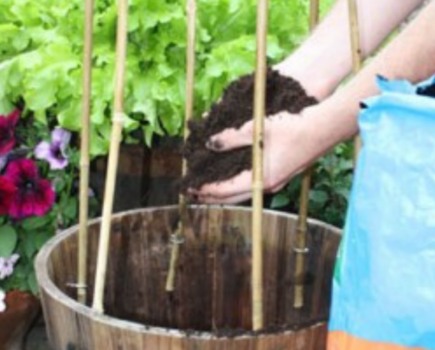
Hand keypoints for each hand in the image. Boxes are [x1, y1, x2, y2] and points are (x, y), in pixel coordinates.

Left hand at [191, 111, 315, 203]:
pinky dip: (237, 186)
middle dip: (211, 197)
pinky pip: (253, 186)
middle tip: (193, 193)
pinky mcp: (282, 175)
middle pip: (232, 198)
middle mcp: (267, 186)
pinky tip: (232, 177)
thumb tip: (209, 143)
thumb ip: (229, 137)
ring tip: (209, 189)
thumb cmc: (293, 127)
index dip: (205, 189)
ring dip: (224, 193)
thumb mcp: (255, 129)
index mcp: (259, 178)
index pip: (224, 190)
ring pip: (243, 193)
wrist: (326, 128)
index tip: (189, 188)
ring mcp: (276, 182)